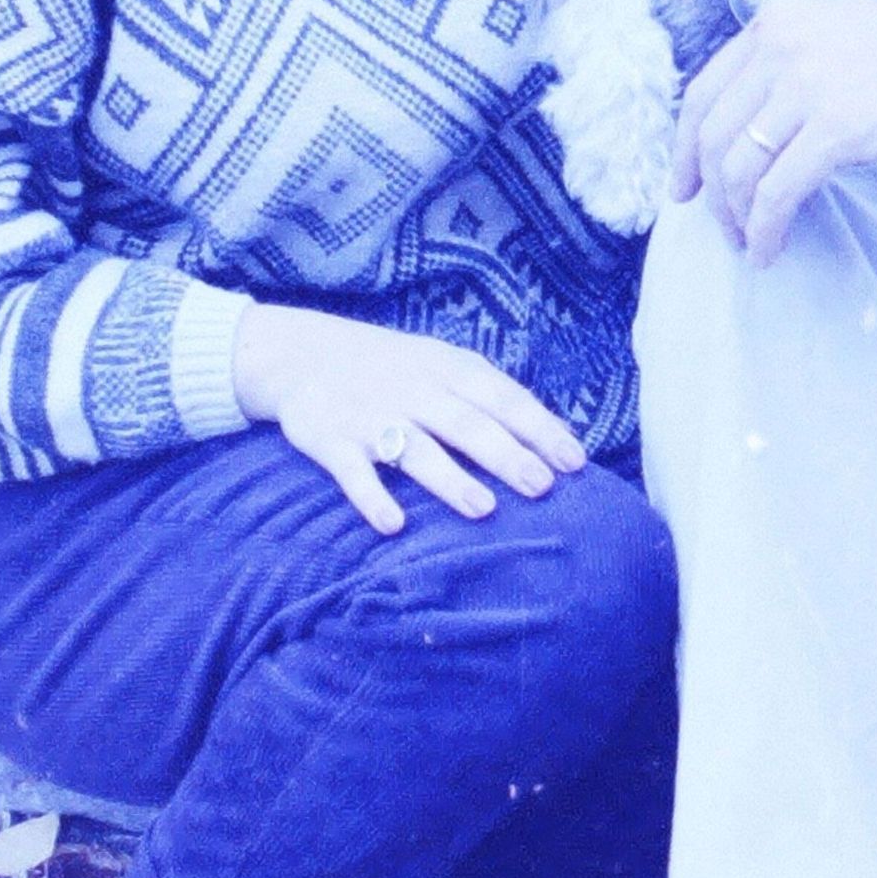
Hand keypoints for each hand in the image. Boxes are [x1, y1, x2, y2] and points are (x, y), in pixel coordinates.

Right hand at [231, 306, 585, 534]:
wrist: (302, 353)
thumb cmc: (394, 369)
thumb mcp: (444, 366)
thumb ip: (494, 397)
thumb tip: (559, 436)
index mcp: (448, 370)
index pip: (502, 398)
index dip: (539, 429)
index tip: (574, 462)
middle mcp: (414, 391)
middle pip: (465, 424)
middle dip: (505, 455)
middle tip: (541, 486)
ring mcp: (371, 416)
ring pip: (415, 449)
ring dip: (448, 479)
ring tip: (483, 509)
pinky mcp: (330, 440)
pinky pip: (353, 472)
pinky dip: (371, 497)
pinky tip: (393, 524)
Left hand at [673, 0, 876, 264]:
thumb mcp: (843, 35)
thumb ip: (795, 64)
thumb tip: (758, 125)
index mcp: (778, 23)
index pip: (702, 91)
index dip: (684, 148)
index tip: (686, 187)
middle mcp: (782, 46)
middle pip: (710, 134)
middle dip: (709, 192)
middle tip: (720, 227)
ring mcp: (807, 86)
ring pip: (738, 168)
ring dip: (737, 218)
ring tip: (751, 243)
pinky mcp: (839, 128)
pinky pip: (777, 194)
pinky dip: (765, 230)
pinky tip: (772, 249)